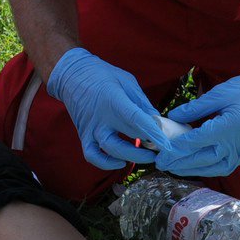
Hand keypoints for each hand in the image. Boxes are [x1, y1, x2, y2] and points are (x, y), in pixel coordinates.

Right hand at [46, 48, 170, 170]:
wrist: (72, 75)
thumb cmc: (103, 76)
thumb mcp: (127, 81)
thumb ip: (142, 103)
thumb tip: (157, 121)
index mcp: (113, 99)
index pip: (136, 119)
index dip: (153, 132)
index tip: (167, 143)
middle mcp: (102, 116)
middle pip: (127, 137)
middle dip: (148, 146)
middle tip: (161, 148)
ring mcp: (91, 128)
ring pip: (111, 149)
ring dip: (132, 156)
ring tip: (147, 157)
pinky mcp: (84, 135)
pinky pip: (92, 155)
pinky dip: (106, 163)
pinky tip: (120, 162)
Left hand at [161, 67, 239, 177]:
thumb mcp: (217, 94)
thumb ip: (194, 108)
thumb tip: (172, 117)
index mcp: (229, 127)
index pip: (195, 142)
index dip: (176, 148)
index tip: (160, 151)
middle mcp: (235, 144)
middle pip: (202, 159)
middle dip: (179, 163)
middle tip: (160, 163)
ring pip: (212, 168)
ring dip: (191, 169)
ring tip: (173, 168)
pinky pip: (222, 167)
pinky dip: (206, 169)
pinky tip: (193, 167)